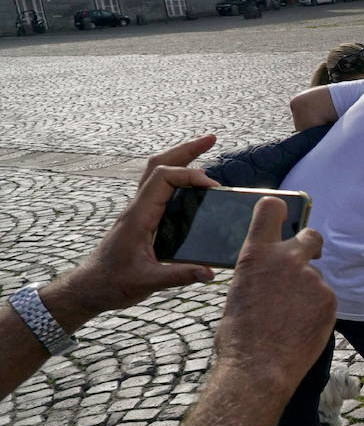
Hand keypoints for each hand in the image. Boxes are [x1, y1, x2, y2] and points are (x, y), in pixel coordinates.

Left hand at [55, 135, 219, 317]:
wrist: (90, 287)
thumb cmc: (113, 283)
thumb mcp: (147, 282)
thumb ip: (179, 276)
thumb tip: (210, 272)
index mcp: (138, 216)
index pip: (163, 178)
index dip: (189, 175)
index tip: (212, 188)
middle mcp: (137, 207)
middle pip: (159, 164)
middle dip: (186, 149)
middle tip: (212, 138)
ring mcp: (139, 211)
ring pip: (157, 172)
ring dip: (181, 158)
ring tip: (206, 150)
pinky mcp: (142, 218)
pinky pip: (160, 188)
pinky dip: (178, 177)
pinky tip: (194, 185)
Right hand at [215, 197, 334, 393]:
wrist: (259, 368)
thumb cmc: (239, 336)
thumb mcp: (239, 291)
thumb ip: (260, 272)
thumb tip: (272, 272)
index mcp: (256, 254)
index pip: (271, 208)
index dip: (279, 209)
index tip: (284, 214)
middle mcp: (288, 259)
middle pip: (311, 236)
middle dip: (309, 246)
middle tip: (305, 260)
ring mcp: (312, 278)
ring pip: (315, 278)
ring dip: (307, 292)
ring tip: (288, 319)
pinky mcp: (329, 299)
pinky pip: (324, 298)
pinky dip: (316, 310)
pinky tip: (300, 328)